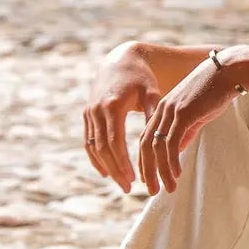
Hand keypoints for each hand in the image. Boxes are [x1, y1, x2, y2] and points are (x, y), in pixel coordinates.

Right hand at [82, 44, 161, 192]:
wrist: (120, 61)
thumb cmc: (142, 79)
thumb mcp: (151, 94)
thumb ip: (152, 115)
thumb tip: (161, 139)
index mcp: (113, 105)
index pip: (114, 141)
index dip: (122, 162)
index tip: (133, 179)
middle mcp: (97, 109)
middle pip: (102, 147)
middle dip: (115, 170)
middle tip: (128, 188)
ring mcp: (89, 112)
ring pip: (93, 147)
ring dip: (106, 167)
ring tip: (122, 183)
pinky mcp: (86, 114)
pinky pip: (87, 141)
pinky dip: (95, 158)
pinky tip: (105, 172)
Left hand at [138, 55, 241, 194]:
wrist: (229, 73)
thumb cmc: (216, 92)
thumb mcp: (196, 114)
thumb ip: (185, 131)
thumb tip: (177, 150)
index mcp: (163, 109)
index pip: (147, 138)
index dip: (145, 160)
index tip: (148, 178)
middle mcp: (162, 110)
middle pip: (146, 145)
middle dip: (147, 171)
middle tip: (151, 190)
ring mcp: (171, 111)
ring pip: (157, 147)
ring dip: (160, 171)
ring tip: (166, 188)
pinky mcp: (183, 114)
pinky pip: (171, 143)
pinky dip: (171, 162)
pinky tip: (176, 174)